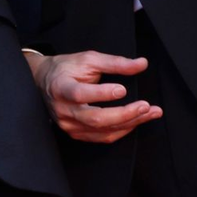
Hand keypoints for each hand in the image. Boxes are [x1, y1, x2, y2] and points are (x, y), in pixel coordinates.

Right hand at [28, 51, 161, 143]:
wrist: (45, 82)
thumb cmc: (67, 68)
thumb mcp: (88, 59)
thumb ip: (115, 62)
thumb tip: (142, 64)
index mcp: (62, 88)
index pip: (80, 94)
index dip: (101, 94)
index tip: (122, 89)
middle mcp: (64, 110)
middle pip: (95, 118)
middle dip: (124, 114)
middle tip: (146, 106)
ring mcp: (69, 125)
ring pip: (103, 130)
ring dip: (130, 123)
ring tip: (150, 113)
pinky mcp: (76, 133)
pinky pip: (102, 137)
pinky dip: (122, 130)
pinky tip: (136, 121)